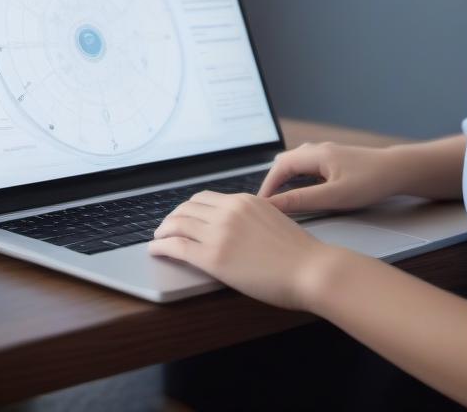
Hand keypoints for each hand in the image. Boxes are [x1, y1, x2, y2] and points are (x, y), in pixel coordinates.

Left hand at [148, 190, 334, 309]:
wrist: (310, 268)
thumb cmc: (299, 252)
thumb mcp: (273, 220)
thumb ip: (252, 218)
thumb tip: (238, 227)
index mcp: (244, 200)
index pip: (205, 198)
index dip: (188, 208)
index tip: (183, 217)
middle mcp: (229, 211)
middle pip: (187, 208)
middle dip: (172, 217)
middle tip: (166, 228)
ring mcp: (220, 233)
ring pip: (177, 223)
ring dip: (162, 230)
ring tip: (158, 238)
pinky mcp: (213, 257)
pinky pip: (177, 246)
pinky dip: (161, 246)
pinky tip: (155, 250)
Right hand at [257, 141, 399, 214]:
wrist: (398, 170)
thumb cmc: (370, 182)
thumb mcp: (334, 196)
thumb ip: (302, 200)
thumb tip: (274, 204)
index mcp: (315, 155)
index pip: (280, 166)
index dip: (267, 186)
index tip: (260, 205)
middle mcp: (318, 150)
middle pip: (285, 163)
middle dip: (272, 182)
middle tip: (266, 204)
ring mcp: (327, 154)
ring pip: (296, 164)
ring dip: (284, 180)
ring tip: (279, 200)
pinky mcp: (334, 161)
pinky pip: (307, 167)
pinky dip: (297, 179)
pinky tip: (301, 193)